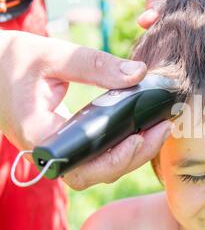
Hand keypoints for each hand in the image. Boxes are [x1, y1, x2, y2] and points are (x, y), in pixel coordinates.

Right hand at [0, 31, 171, 189]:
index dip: (111, 160)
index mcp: (39, 135)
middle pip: (97, 173)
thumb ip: (94, 65)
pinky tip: (145, 127)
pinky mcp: (70, 144)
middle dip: (134, 157)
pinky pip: (100, 155)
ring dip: (135, 153)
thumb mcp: (52, 56)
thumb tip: (138, 73)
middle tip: (163, 129)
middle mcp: (51, 152)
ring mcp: (61, 151)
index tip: (137, 137)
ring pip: (102, 168)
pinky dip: (124, 145)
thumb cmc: (15, 61)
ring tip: (161, 128)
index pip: (79, 166)